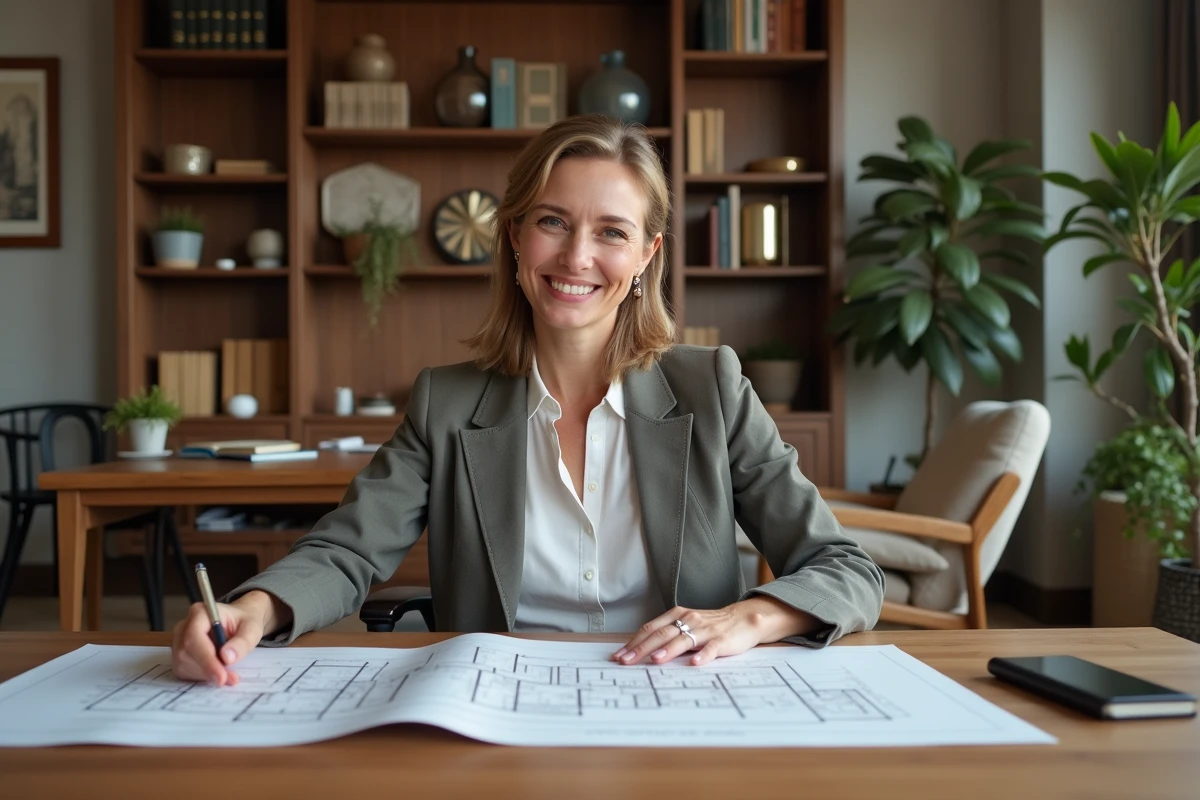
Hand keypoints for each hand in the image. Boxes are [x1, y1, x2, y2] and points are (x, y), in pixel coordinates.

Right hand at [171, 590, 285, 685]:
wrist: (240, 622)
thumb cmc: (245, 621)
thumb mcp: (252, 628)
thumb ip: (242, 642)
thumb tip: (227, 658)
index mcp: (200, 612)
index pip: (194, 637)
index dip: (206, 659)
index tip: (221, 676)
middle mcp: (185, 626)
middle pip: (186, 653)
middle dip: (207, 670)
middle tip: (230, 679)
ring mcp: (180, 641)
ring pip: (183, 664)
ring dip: (205, 675)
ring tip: (228, 675)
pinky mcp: (180, 655)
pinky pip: (184, 671)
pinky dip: (201, 677)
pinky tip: (217, 673)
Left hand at [613, 597, 817, 666]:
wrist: (743, 619)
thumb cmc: (711, 626)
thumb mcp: (686, 626)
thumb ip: (667, 636)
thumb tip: (641, 653)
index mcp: (677, 615)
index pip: (650, 628)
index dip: (633, 642)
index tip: (618, 656)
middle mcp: (689, 620)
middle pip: (661, 634)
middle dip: (641, 649)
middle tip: (626, 661)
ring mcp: (705, 630)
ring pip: (683, 639)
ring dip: (667, 650)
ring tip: (654, 660)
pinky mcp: (722, 640)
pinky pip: (711, 648)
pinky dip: (702, 656)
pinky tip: (694, 664)